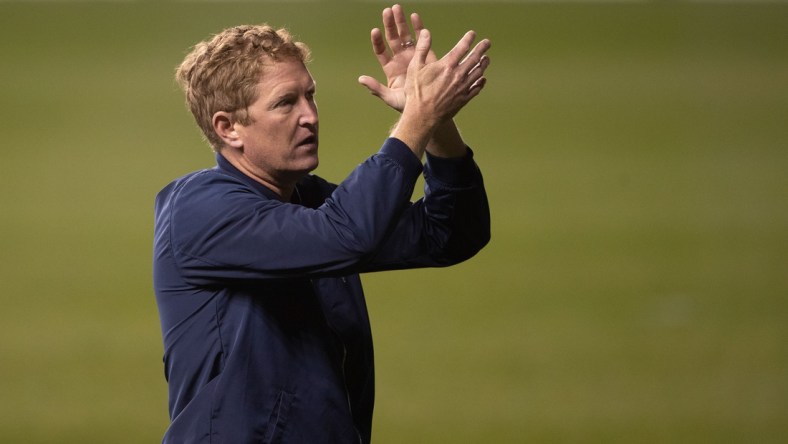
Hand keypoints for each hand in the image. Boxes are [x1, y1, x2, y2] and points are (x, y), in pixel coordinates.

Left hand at [358, 4, 436, 111]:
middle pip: (393, 39)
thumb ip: (376, 88)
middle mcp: (401, 59)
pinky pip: (422, 39)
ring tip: (397, 8)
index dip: (377, 41)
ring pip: (405, 35)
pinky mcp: (426, 54)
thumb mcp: (390, 98)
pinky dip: (418, 27)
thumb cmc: (409, 106)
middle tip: (387, 11)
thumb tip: (361, 79)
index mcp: (391, 68)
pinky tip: (414, 17)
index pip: (381, 51)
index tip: (375, 31)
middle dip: (390, 25)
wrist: (429, 106)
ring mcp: (413, 55)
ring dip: (401, 22)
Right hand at [390, 29, 490, 155]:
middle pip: (475, 58)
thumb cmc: (416, 92)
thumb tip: (425, 32)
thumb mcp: (414, 67)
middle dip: (482, 48)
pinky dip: (481, 82)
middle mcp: (458, 75)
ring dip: (484, 64)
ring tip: (487, 58)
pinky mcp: (463, 100)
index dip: (468, 39)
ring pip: (478, 73)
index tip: (472, 34)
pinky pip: (476, 89)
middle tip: (487, 43)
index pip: (462, 48)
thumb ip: (421, 48)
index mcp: (447, 65)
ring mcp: (463, 88)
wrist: (422, 116)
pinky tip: (483, 79)